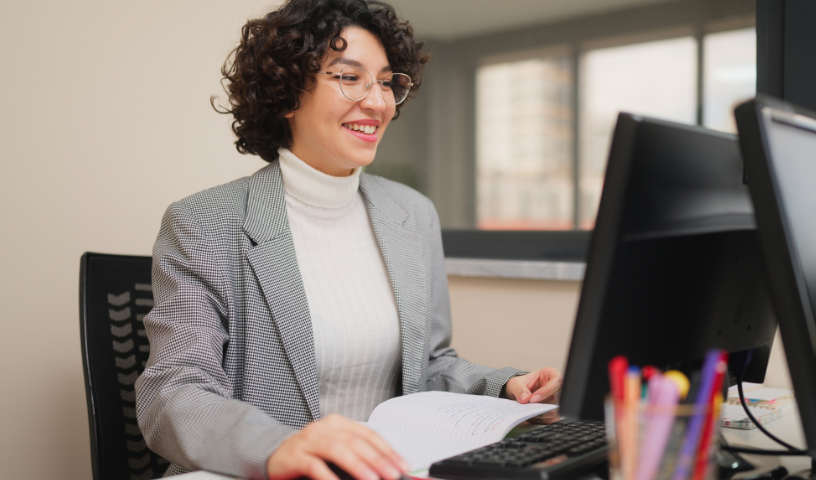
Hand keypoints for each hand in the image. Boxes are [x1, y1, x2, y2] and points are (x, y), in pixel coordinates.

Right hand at [266, 413, 408, 479]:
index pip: (369, 434)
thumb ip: (357, 457)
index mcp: (339, 423)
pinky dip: (328, 476)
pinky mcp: (294, 456)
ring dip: (357, 465)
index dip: (388, 450)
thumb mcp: (336, 451)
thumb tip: (384, 471)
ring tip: (372, 479)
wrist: (274, 454)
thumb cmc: (310, 454)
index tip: (403, 465)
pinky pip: (314, 465)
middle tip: (392, 474)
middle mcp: (324, 428)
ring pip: (337, 449)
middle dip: (377, 459)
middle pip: (356, 441)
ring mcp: (308, 440)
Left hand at [503, 368, 561, 424]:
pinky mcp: (553, 411)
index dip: (547, 391)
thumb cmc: (519, 385)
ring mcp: (555, 400)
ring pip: (555, 410)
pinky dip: (541, 420)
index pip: (556, 381)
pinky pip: (551, 418)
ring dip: (541, 414)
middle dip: (542, 405)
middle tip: (529, 408)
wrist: (516, 394)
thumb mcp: (515, 383)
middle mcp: (555, 387)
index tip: (533, 399)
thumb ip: (519, 389)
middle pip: (557, 398)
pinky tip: (532, 417)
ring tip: (529, 412)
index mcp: (550, 374)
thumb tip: (525, 399)